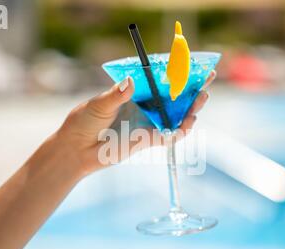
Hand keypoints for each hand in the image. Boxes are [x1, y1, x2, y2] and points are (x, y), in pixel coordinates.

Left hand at [57, 70, 216, 175]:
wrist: (77, 149)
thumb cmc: (84, 122)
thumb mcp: (100, 103)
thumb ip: (117, 95)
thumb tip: (130, 82)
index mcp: (135, 94)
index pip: (160, 81)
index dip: (176, 74)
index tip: (191, 64)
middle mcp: (145, 108)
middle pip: (174, 98)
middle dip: (192, 89)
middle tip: (207, 79)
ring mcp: (148, 124)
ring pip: (176, 115)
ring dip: (191, 108)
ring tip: (202, 98)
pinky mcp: (148, 140)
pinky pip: (170, 135)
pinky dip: (181, 130)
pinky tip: (188, 123)